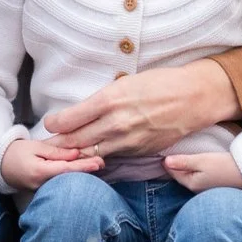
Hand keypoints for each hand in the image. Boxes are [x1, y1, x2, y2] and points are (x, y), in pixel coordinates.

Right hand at [0, 136, 102, 190]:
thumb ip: (56, 151)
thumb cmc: (17, 153)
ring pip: (66, 183)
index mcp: (39, 172)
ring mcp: (43, 191)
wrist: (1, 166)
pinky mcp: (45, 192)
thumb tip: (76, 153)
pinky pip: (61, 185)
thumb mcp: (36, 147)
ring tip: (97, 165)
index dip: (83, 166)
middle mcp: (42, 185)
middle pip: (69, 179)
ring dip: (82, 175)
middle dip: (86, 171)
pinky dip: (73, 178)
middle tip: (103, 163)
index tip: (98, 162)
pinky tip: (84, 172)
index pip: (66, 169)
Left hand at [44, 60, 238, 159]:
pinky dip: (99, 158)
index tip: (50, 126)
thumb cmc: (159, 84)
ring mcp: (128, 141)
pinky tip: (91, 158)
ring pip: (91, 155)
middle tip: (47, 147)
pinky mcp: (139, 152)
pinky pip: (112, 158)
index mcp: (108, 100)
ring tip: (63, 157)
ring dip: (76, 156)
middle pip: (75, 142)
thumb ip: (102, 101)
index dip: (54, 126)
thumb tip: (79, 112)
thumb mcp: (125, 83)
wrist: (194, 98)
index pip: (69, 120)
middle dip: (59, 146)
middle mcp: (115, 123)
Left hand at [163, 150, 241, 191]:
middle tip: (168, 149)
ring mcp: (206, 188)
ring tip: (181, 154)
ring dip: (185, 166)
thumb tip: (164, 161)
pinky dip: (195, 169)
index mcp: (191, 183)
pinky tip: (197, 162)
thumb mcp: (202, 161)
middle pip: (180, 175)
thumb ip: (183, 162)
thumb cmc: (224, 166)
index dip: (166, 160)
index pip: (172, 172)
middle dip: (174, 164)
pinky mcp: (214, 184)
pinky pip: (199, 176)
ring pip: (190, 175)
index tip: (161, 149)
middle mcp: (196, 189)